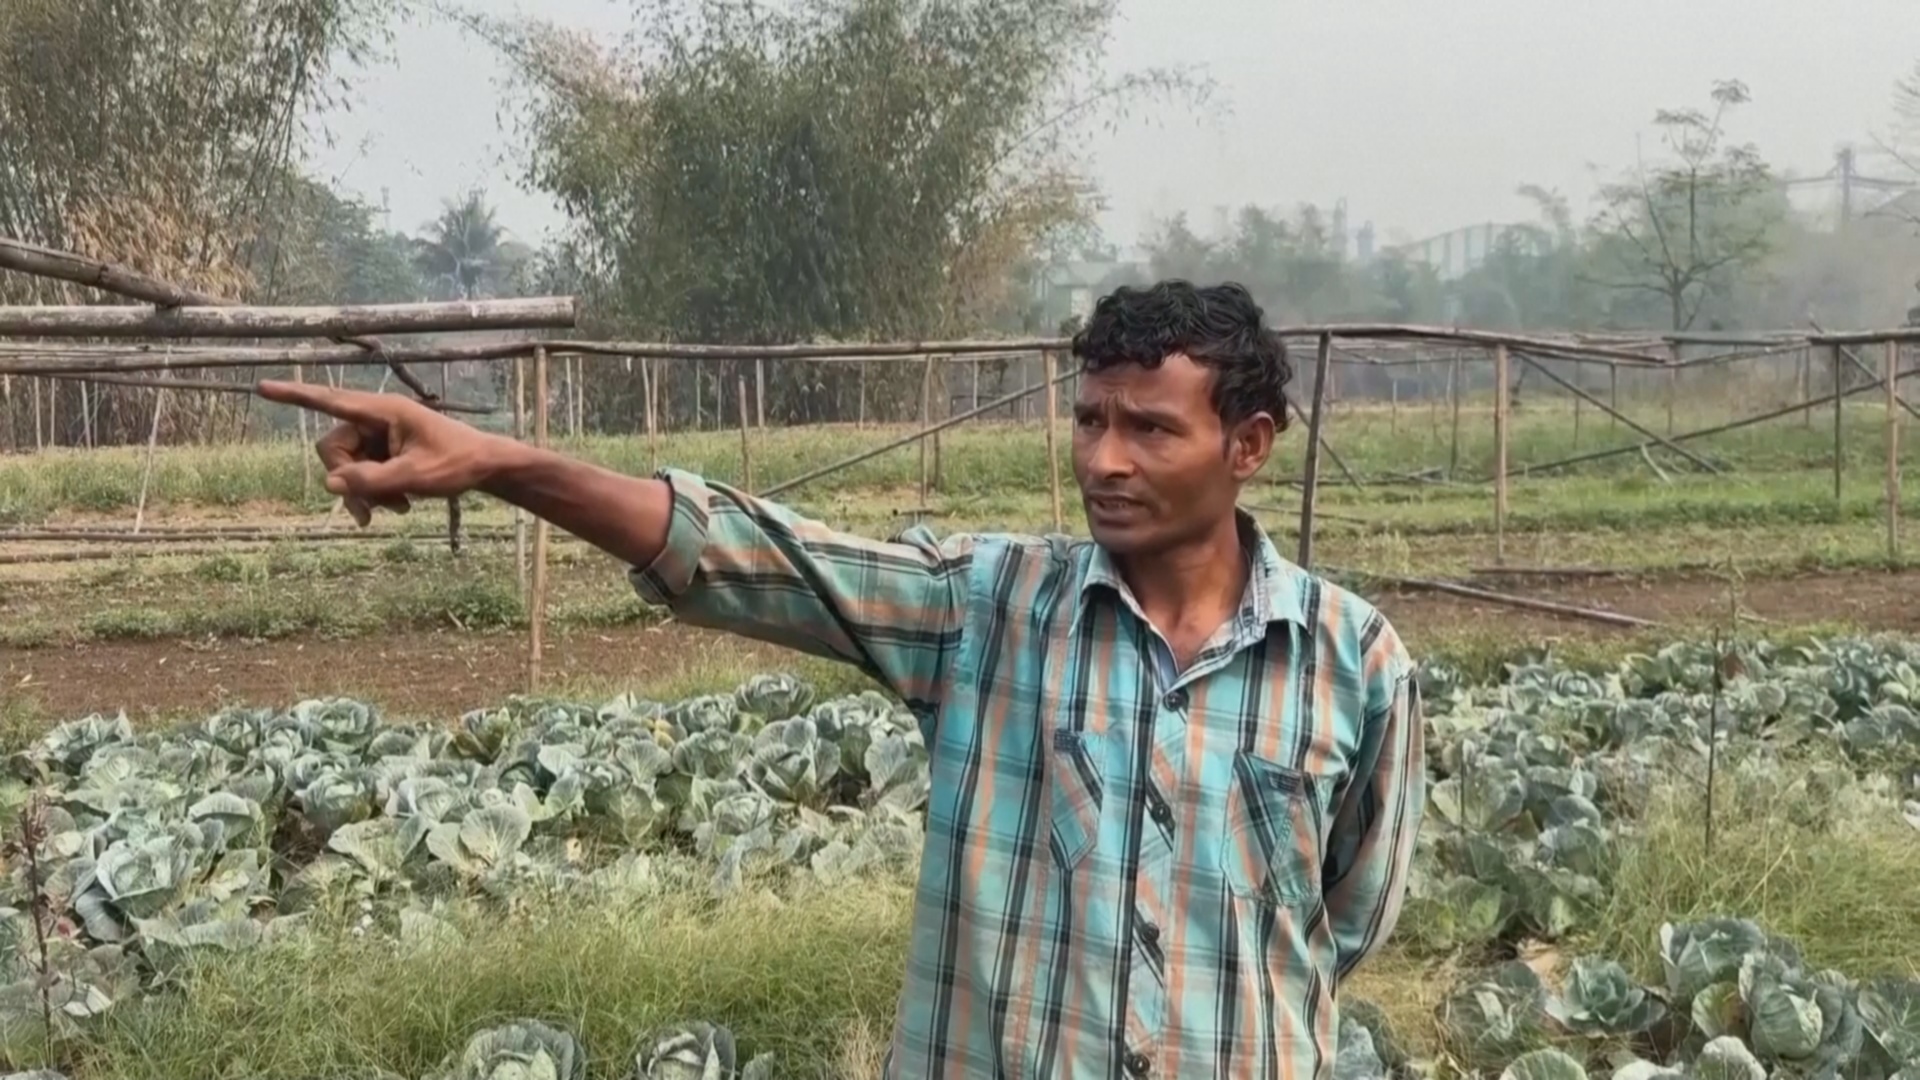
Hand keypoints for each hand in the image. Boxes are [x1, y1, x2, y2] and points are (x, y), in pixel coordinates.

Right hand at [256, 380, 518, 525]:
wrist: (486, 468)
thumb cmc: (458, 463)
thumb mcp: (416, 476)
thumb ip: (373, 480)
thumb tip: (330, 484)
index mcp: (383, 411)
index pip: (330, 400)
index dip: (295, 396)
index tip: (262, 387)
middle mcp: (375, 420)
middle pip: (333, 450)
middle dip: (349, 481)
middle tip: (374, 510)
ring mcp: (378, 437)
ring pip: (346, 468)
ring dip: (365, 492)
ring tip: (398, 509)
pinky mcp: (384, 453)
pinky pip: (361, 474)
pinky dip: (374, 493)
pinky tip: (399, 506)